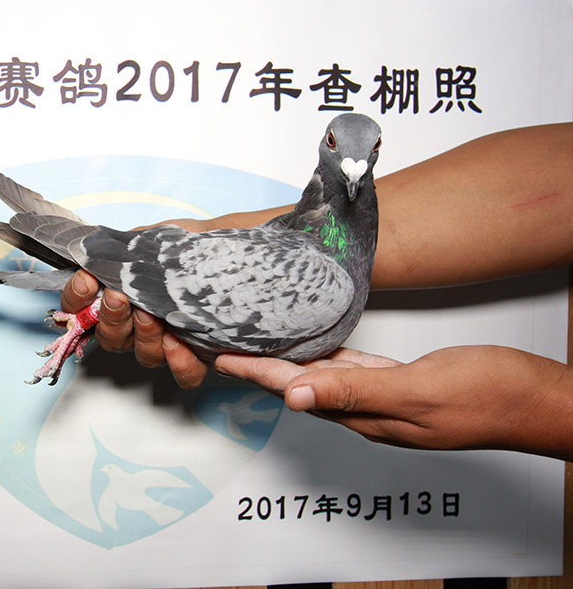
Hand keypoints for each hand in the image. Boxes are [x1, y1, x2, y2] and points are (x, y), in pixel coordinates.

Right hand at [59, 217, 211, 388]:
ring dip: (144, 336)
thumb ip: (122, 247)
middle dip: (110, 318)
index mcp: (118, 299)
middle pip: (110, 338)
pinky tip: (179, 342)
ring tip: (151, 315)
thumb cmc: (185, 246)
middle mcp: (137, 326)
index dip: (76, 302)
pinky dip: (180, 363)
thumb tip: (95, 248)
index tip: (85, 281)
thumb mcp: (150, 239)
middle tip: (118, 296)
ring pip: (145, 355)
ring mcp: (165, 342)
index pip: (81, 310)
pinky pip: (186, 374)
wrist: (223, 252)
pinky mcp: (197, 354)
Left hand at [215, 346, 572, 459]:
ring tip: (255, 343)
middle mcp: (365, 407)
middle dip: (258, 367)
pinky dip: (323, 354)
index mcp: (364, 412)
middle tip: (225, 346)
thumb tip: (297, 398)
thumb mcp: (418, 392)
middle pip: (296, 384)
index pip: (294, 389)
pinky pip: (347, 366)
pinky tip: (312, 345)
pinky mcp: (398, 381)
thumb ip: (357, 393)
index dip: (256, 372)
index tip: (221, 357)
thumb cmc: (488, 399)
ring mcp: (382, 395)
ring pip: (318, 375)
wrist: (535, 400)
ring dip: (284, 361)